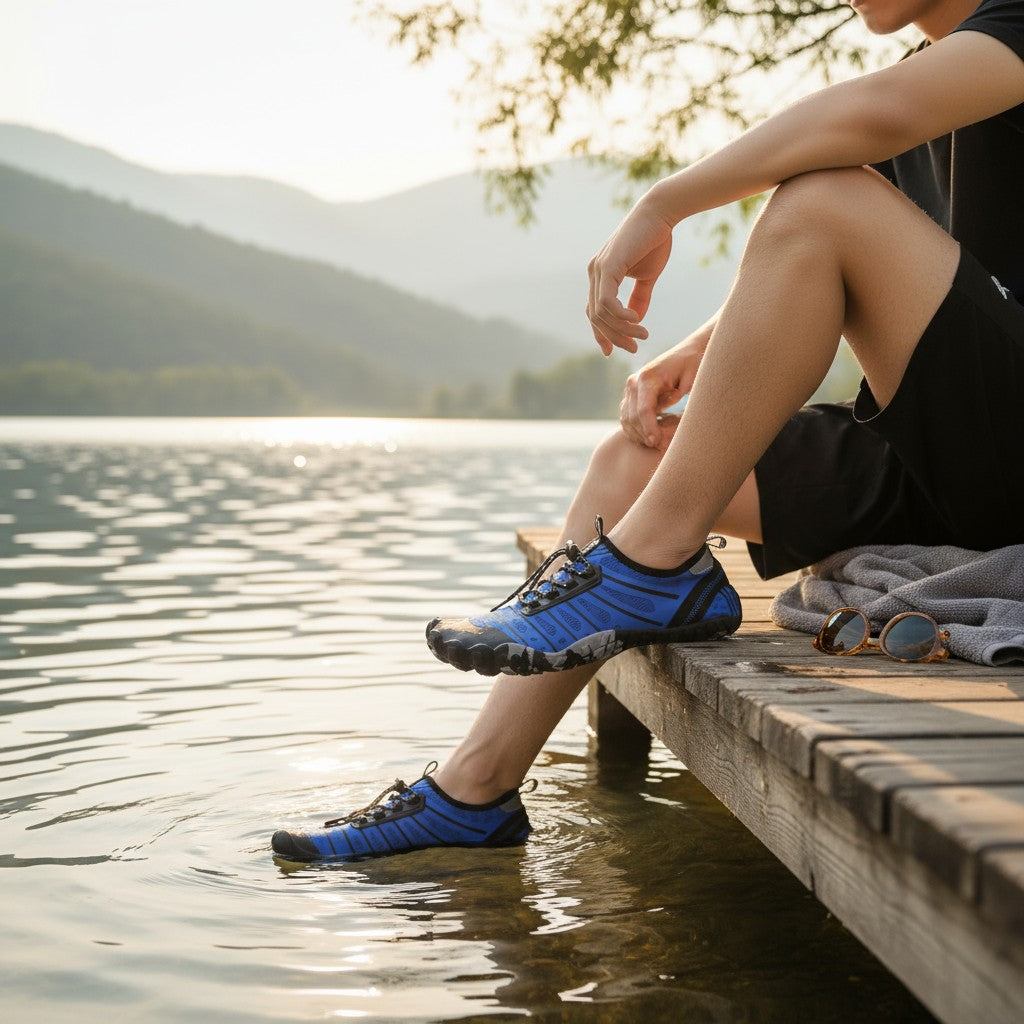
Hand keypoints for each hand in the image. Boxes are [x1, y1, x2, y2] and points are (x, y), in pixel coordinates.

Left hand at [587, 198, 673, 354]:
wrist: (661, 214)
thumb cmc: (654, 242)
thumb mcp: (646, 277)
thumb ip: (639, 299)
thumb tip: (636, 322)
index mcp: (600, 276)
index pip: (594, 313)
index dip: (601, 335)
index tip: (613, 352)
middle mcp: (594, 272)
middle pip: (596, 318)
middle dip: (614, 337)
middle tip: (634, 348)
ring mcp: (598, 269)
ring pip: (602, 313)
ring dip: (622, 329)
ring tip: (642, 334)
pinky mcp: (608, 265)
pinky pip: (607, 301)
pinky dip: (620, 316)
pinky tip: (636, 320)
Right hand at [619, 331, 708, 448]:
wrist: (687, 353)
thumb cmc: (693, 365)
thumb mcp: (694, 378)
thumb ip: (683, 395)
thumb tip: (675, 414)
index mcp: (648, 377)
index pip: (644, 409)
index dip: (650, 429)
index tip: (658, 443)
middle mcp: (634, 382)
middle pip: (632, 417)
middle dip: (644, 435)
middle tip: (660, 448)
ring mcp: (630, 389)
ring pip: (626, 420)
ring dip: (639, 435)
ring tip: (656, 445)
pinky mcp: (630, 395)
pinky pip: (626, 418)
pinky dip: (635, 431)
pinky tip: (649, 438)